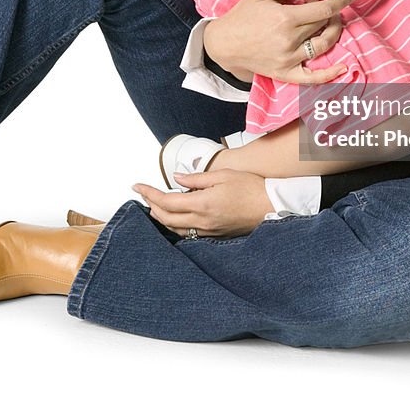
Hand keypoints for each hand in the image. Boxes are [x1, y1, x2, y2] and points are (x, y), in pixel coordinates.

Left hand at [132, 170, 272, 238]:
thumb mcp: (222, 175)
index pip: (167, 201)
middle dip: (151, 205)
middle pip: (166, 217)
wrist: (272, 206)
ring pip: (175, 228)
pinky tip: (173, 218)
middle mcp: (203, 221)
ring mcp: (209, 231)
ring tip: (154, 205)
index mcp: (203, 203)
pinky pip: (188, 234)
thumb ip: (196, 177)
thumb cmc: (251, 187)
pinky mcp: (215, 236)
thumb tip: (177, 177)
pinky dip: (175, 226)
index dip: (149, 194)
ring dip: (161, 217)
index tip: (137, 186)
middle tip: (143, 193)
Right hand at [204, 0, 356, 83]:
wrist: (223, 43)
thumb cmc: (242, 15)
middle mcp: (289, 40)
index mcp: (285, 18)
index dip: (341, 0)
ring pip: (323, 45)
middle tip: (317, 2)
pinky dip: (330, 74)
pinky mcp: (285, 73)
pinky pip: (312, 78)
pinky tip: (344, 67)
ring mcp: (288, 59)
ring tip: (328, 22)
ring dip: (333, 32)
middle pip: (324, 24)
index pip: (323, 8)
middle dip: (328, 10)